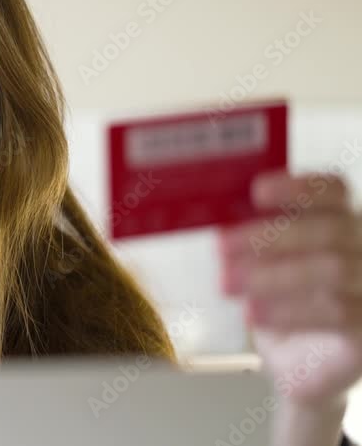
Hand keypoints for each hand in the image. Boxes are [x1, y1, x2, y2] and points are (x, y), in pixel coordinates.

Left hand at [218, 170, 361, 407]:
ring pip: (333, 268)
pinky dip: (288, 310)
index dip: (297, 186)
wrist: (299, 366)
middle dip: (269, 235)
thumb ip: (248, 236)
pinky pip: (338, 311)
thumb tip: (213, 212)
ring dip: (273, 274)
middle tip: (222, 246)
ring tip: (229, 283)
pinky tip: (253, 313)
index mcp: (340, 222)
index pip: (332, 191)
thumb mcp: (260, 265)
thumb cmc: (278, 304)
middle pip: (330, 228)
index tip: (256, 191)